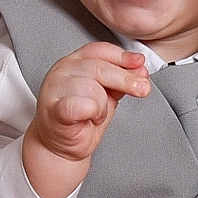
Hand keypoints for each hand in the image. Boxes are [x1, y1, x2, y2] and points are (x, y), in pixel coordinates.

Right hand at [22, 42, 149, 197]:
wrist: (61, 147)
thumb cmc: (80, 119)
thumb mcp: (107, 94)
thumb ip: (121, 80)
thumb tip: (141, 70)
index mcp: (74, 62)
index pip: (99, 50)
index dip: (122, 56)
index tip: (140, 63)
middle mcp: (62, 70)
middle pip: (99, 66)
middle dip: (125, 79)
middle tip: (142, 89)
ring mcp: (55, 88)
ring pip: (93, 87)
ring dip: (103, 105)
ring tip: (97, 115)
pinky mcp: (54, 108)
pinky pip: (83, 105)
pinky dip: (93, 112)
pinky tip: (89, 118)